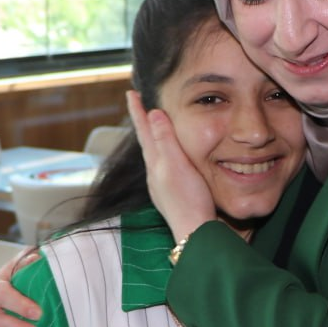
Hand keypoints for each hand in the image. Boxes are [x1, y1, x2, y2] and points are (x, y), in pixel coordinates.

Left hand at [125, 90, 217, 242]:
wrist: (196, 233)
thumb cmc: (189, 200)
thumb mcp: (177, 165)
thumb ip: (165, 140)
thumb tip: (153, 113)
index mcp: (155, 163)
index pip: (144, 131)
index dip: (138, 111)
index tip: (130, 93)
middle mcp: (155, 174)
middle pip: (147, 141)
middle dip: (143, 122)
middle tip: (138, 104)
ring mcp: (163, 185)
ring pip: (155, 155)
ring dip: (153, 138)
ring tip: (152, 127)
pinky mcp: (173, 195)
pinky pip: (164, 166)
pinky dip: (164, 154)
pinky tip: (170, 160)